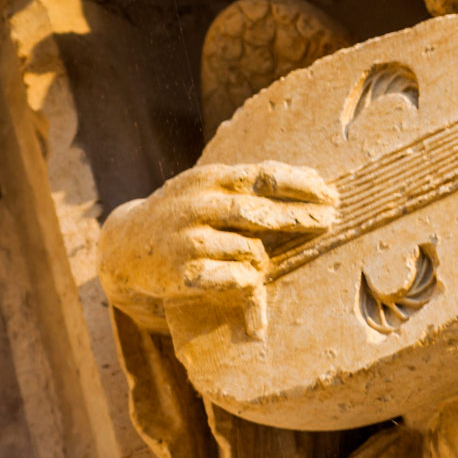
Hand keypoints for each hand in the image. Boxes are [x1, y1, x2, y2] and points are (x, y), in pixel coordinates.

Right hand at [98, 162, 335, 332]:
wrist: (125, 244)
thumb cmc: (186, 210)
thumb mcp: (214, 185)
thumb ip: (256, 182)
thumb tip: (314, 176)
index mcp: (212, 179)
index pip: (265, 176)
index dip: (301, 185)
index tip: (331, 195)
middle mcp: (199, 206)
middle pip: (260, 212)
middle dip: (300, 217)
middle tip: (331, 221)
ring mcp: (189, 240)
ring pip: (249, 248)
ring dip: (265, 254)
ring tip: (265, 258)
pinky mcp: (182, 274)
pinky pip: (232, 278)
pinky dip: (248, 278)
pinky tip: (251, 280)